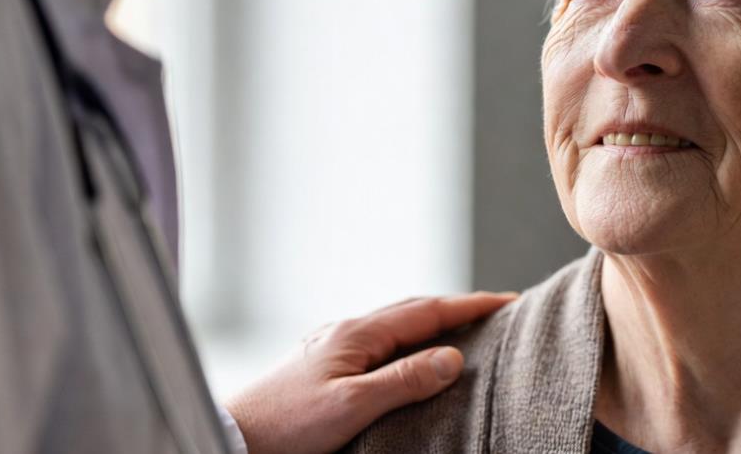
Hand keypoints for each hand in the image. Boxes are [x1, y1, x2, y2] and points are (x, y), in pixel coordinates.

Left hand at [224, 292, 516, 453]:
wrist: (233, 438)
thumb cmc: (286, 427)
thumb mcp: (352, 406)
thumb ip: (404, 380)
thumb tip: (452, 356)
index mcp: (357, 334)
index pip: (427, 310)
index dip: (470, 304)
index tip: (507, 300)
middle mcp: (345, 331)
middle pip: (411, 309)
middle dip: (455, 306)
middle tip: (493, 310)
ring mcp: (331, 345)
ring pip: (392, 324)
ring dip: (429, 321)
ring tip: (458, 328)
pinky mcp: (320, 364)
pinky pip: (376, 340)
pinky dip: (404, 339)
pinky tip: (404, 354)